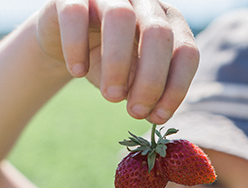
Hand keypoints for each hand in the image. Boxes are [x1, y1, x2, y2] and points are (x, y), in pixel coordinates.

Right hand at [35, 0, 198, 122]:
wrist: (62, 39)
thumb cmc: (104, 59)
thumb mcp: (130, 77)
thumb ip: (144, 88)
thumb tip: (153, 111)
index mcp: (167, 21)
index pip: (185, 51)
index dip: (176, 87)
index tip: (157, 117)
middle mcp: (143, 2)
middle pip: (158, 34)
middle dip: (150, 80)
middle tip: (135, 111)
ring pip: (120, 18)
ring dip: (117, 64)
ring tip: (110, 96)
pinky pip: (75, 14)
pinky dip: (76, 46)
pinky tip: (77, 71)